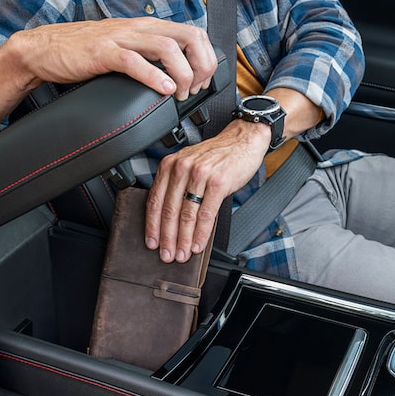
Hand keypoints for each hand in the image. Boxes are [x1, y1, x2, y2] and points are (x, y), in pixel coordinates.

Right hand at [0, 17, 218, 142]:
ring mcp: (120, 38)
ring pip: (167, 47)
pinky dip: (154, 76)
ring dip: (182, 74)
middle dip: (201, 66)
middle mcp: (138, 27)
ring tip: (179, 94)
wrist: (44, 50)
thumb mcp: (125, 49)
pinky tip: (163, 90)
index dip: (205, 58)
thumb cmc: (84, 53)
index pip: (193, 33)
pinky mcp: (102, 53)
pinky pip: (134, 61)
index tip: (201, 82)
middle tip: (194, 89)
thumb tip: (177, 75)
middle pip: (188, 37)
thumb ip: (150, 55)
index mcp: (146, 27)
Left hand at [145, 119, 271, 262]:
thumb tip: (170, 220)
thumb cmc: (217, 155)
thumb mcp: (190, 165)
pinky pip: (206, 214)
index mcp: (170, 165)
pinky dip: (201, 233)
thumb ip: (178, 186)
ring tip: (183, 253)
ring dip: (184, 239)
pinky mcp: (217, 182)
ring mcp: (199, 175)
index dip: (152, 226)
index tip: (152, 242)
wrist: (242, 140)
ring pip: (186, 215)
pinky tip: (198, 244)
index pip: (155, 200)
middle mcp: (181, 168)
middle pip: (169, 210)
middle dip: (167, 238)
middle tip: (167, 255)